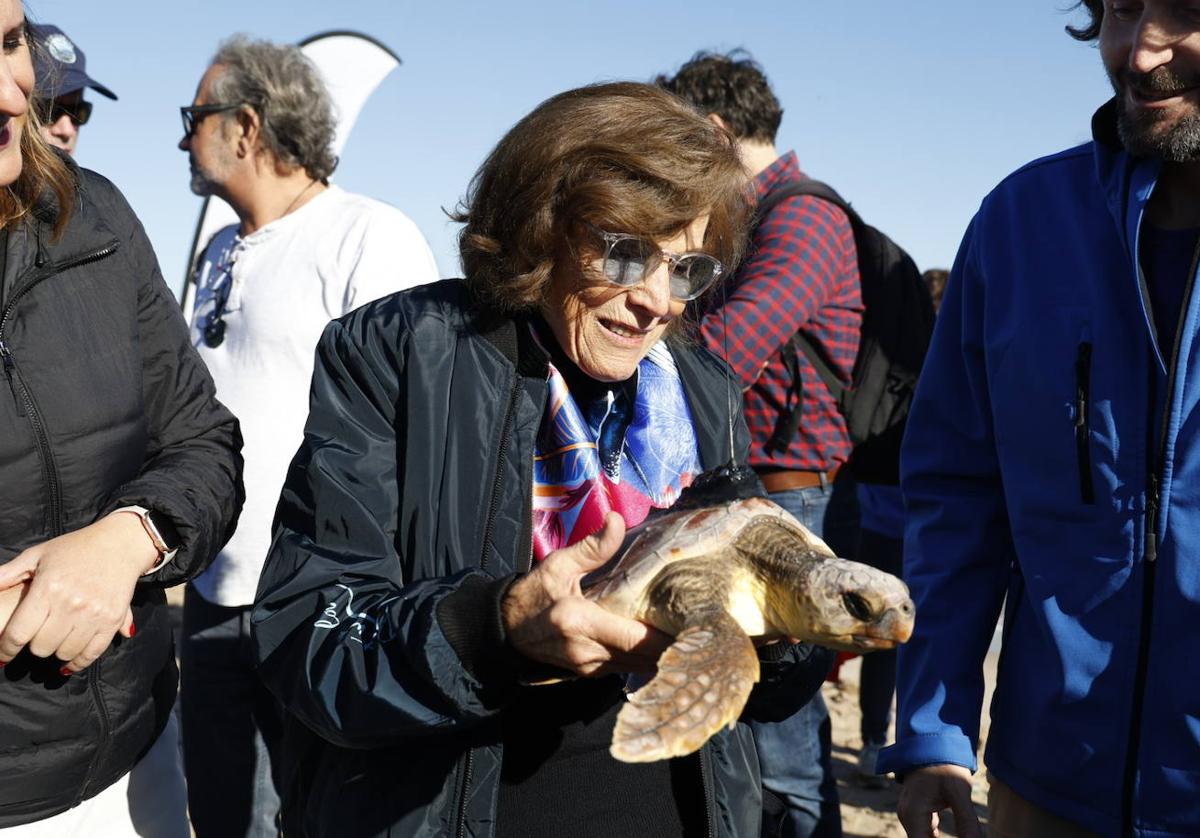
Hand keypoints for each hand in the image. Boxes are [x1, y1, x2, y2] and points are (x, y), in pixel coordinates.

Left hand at [0, 512, 154, 672]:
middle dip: (34, 646)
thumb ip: (7, 574)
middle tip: (36, 637)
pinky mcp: (113, 619)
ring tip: (54, 643)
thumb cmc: (74, 548)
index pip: (18, 633)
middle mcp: (71, 604)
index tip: (3, 655)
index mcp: (48, 588)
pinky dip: (78, 662)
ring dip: (56, 651)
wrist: (120, 543)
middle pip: (41, 647)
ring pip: (65, 652)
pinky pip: (92, 653)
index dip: (5, 649)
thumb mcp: (37, 555)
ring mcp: (94, 613)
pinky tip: (69, 664)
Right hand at [501, 512, 671, 676]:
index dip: (666, 636)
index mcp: (580, 621)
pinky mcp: (587, 673)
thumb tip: (617, 519)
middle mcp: (587, 650)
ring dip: (658, 656)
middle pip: (644, 659)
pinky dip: (641, 660)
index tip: (688, 622)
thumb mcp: (559, 564)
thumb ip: (592, 547)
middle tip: (693, 627)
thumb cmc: (533, 594)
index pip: (636, 639)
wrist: (504, 628)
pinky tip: (654, 644)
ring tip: (680, 636)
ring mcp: (587, 667)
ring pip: (637, 668)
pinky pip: (624, 670)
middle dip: (670, 647)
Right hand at [897, 764, 981, 837]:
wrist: (932, 743)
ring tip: (963, 837)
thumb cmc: (945, 764)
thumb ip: (966, 822)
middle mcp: (907, 817)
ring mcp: (910, 815)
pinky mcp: (917, 813)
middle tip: (967, 837)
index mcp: (913, 813)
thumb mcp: (959, 791)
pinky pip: (925, 834)